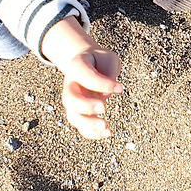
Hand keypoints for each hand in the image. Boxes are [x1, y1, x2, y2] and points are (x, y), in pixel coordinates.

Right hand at [41, 16, 122, 139]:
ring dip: (88, 125)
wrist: (86, 62)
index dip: (101, 83)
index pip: (84, 75)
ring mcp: (74, 100)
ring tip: (105, 128)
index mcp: (76, 67)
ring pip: (73, 116)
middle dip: (86, 106)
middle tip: (103, 107)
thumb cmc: (98, 60)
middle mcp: (71, 85)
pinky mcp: (79, 112)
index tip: (120, 88)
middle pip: (70, 99)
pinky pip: (81, 126)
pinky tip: (107, 133)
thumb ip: (108, 71)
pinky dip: (92, 133)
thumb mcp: (107, 58)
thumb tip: (107, 94)